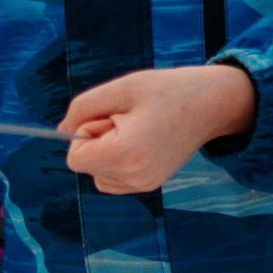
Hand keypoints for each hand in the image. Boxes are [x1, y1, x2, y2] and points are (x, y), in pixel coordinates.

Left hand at [61, 65, 255, 194]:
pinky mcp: (150, 184)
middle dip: (97, 140)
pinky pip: (115, 178)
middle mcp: (134, 178)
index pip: (75, 159)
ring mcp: (144, 185)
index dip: (85, 133)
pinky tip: (141, 140)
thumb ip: (82, 108)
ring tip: (135, 129)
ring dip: (107, 151)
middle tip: (128, 119)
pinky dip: (118, 160)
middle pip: (87, 166)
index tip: (110, 115)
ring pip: (99, 174)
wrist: (211, 104)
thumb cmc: (167, 91)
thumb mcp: (121, 88)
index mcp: (126, 155)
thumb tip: (62, 132)